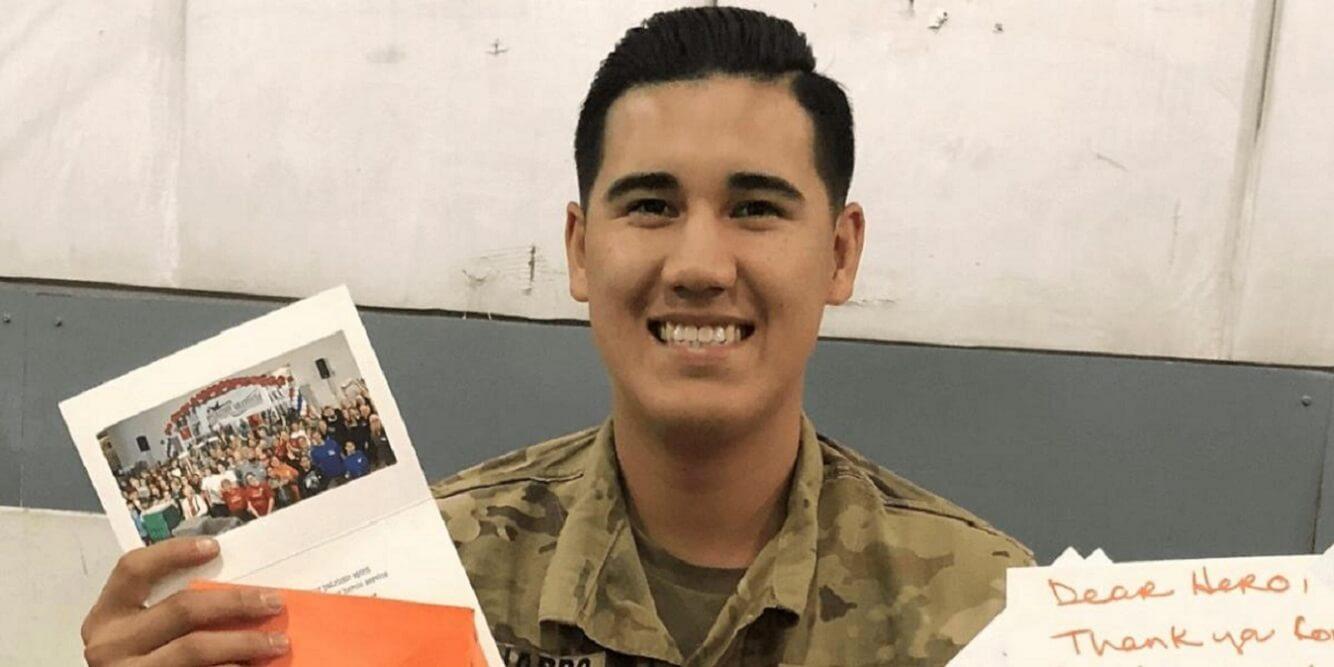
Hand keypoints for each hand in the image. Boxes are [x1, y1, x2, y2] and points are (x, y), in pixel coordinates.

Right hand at [81, 537, 288, 665]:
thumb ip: (169, 610)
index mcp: (107, 615)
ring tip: (277, 642)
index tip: (214, 547)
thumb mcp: (139, 632)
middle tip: (273, 601)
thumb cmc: (140, 658)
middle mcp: (110, 643)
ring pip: (195, 648)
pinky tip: (252, 666)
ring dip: (244, 643)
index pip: (133, 569)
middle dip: (235, 602)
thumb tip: (235, 588)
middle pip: (181, 609)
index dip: (173, 553)